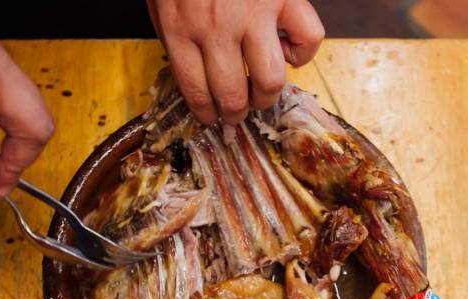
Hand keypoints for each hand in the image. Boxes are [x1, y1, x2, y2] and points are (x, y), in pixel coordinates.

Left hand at [147, 0, 323, 124]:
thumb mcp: (160, 3)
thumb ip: (175, 37)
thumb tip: (196, 76)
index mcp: (179, 31)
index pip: (196, 93)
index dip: (207, 114)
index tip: (212, 118)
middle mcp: (215, 30)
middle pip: (233, 95)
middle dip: (236, 113)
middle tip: (238, 112)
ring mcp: (252, 14)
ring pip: (271, 80)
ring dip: (267, 95)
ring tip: (263, 92)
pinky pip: (307, 39)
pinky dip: (303, 51)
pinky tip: (288, 49)